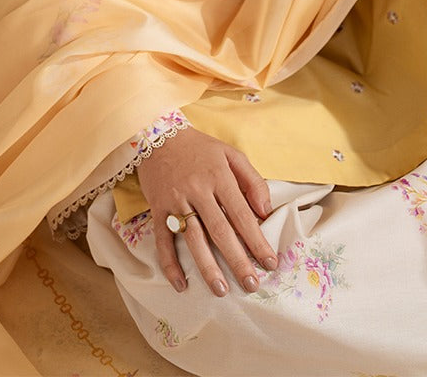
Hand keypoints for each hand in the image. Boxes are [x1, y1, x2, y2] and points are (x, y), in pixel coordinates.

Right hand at [135, 127, 277, 296]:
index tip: (270, 263)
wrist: (157, 135)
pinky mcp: (157, 209)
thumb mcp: (231, 154)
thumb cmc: (199, 148)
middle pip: (220, 231)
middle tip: (251, 285)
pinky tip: (181, 284)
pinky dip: (170, 264)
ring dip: (207, 267)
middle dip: (237, 261)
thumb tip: (265, 211)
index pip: (242, 214)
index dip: (257, 240)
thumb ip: (252, 180)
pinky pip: (163, 240)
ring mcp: (176, 201)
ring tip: (220, 290)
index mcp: (219, 176)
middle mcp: (198, 190)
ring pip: (193, 239)